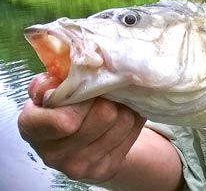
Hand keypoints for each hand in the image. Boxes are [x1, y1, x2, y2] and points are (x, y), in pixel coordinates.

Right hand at [18, 73, 145, 182]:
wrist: (81, 135)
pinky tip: (122, 114)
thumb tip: (65, 73)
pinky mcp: (104, 170)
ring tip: (114, 102)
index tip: (86, 88)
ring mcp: (79, 166)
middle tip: (105, 91)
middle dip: (108, 97)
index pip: (62, 120)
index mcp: (33, 128)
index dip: (82, 99)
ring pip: (123, 120)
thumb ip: (53, 80)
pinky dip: (133, 117)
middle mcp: (53, 154)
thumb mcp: (52, 87)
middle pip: (104, 114)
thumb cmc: (63, 104)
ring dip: (124, 105)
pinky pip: (133, 131)